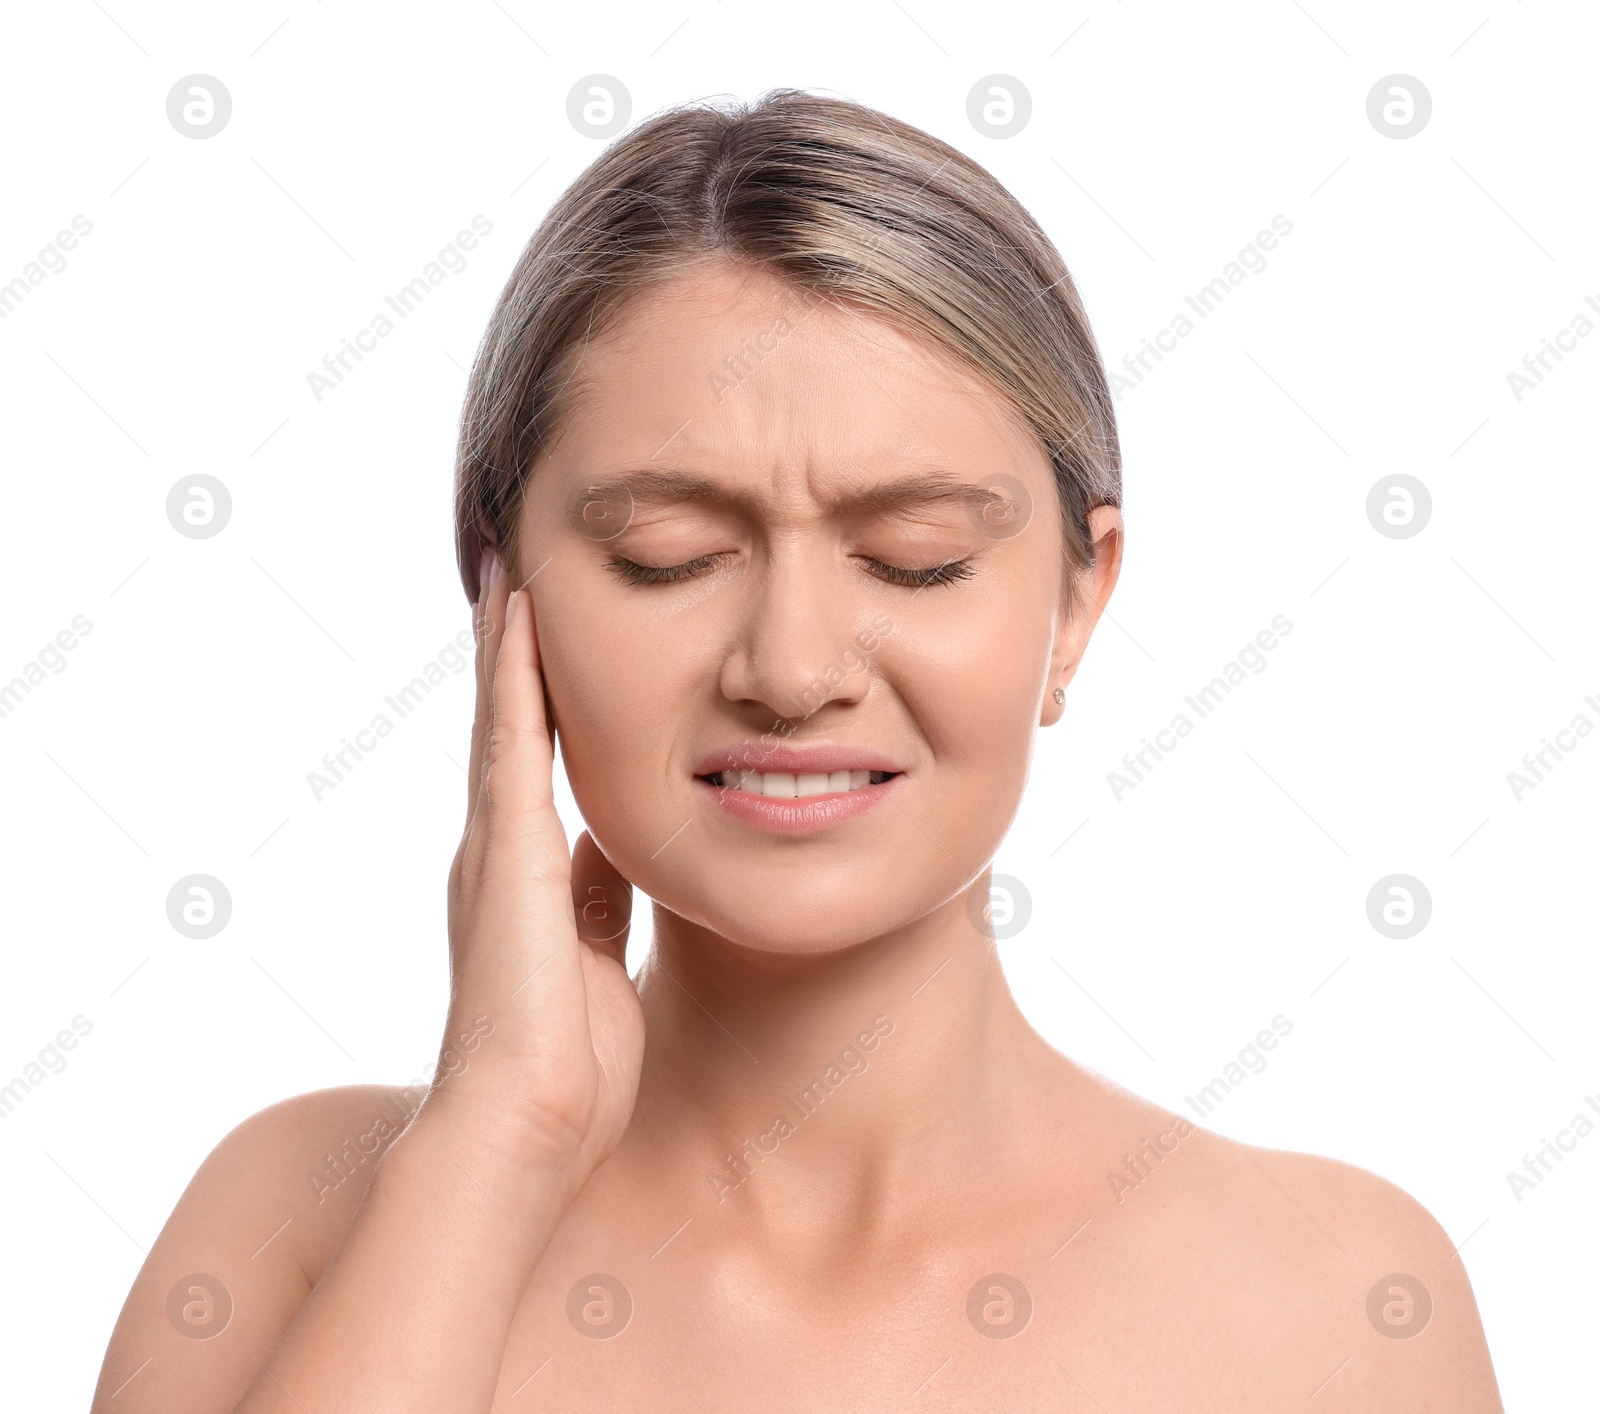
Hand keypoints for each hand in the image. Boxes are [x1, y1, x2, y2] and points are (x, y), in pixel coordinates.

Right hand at [439, 549, 644, 1177]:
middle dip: (509, 655)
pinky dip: (512, 675)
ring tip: (508, 569)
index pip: (531, 767)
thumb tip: (611, 851)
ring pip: (498, 719)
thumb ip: (596, 899)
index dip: (535, 703)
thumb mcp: (594, 958)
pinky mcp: (504, 852)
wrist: (528, 1129)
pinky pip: (510, 741)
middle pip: (503, 727)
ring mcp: (493, 848)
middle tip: (511, 575)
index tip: (542, 643)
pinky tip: (518, 615)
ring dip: (505, 644)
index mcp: (524, 879)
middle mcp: (496, 852)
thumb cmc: (570, 1069)